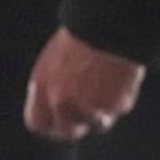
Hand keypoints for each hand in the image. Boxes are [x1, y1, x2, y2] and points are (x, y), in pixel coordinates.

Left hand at [23, 26, 144, 141]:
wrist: (110, 27)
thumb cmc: (85, 36)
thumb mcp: (56, 60)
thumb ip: (53, 86)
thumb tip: (57, 107)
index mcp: (41, 85)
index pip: (37, 123)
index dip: (51, 127)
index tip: (62, 126)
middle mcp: (60, 101)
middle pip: (67, 132)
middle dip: (79, 127)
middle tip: (91, 117)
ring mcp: (85, 106)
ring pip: (97, 124)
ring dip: (105, 111)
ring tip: (110, 83)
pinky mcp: (111, 105)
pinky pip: (118, 109)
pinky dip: (122, 97)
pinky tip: (121, 76)